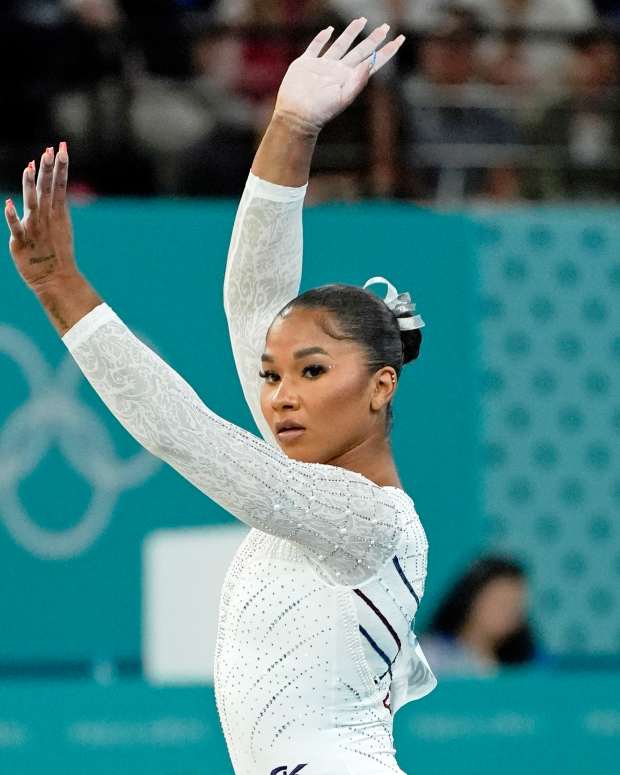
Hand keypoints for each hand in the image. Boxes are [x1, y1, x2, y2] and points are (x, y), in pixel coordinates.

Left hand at [5, 143, 77, 293]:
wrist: (55, 279)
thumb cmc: (55, 251)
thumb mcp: (59, 224)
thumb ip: (53, 202)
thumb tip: (46, 178)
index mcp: (57, 213)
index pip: (59, 185)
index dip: (61, 167)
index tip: (62, 147)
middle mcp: (47, 219)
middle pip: (47, 191)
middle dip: (49, 171)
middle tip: (51, 151)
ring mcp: (35, 230)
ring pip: (32, 204)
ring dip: (30, 187)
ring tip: (29, 168)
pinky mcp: (22, 243)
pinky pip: (16, 229)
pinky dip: (13, 218)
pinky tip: (9, 204)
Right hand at [273, 18, 404, 131]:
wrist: (297, 115)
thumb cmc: (321, 111)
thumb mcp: (344, 98)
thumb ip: (358, 80)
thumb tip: (370, 61)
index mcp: (349, 78)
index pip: (373, 61)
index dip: (386, 51)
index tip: (399, 39)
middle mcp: (339, 71)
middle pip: (360, 50)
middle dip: (373, 39)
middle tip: (385, 26)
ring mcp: (322, 66)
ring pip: (340, 45)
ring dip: (351, 32)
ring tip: (361, 20)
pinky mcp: (306, 63)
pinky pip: (315, 46)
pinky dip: (322, 38)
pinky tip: (329, 30)